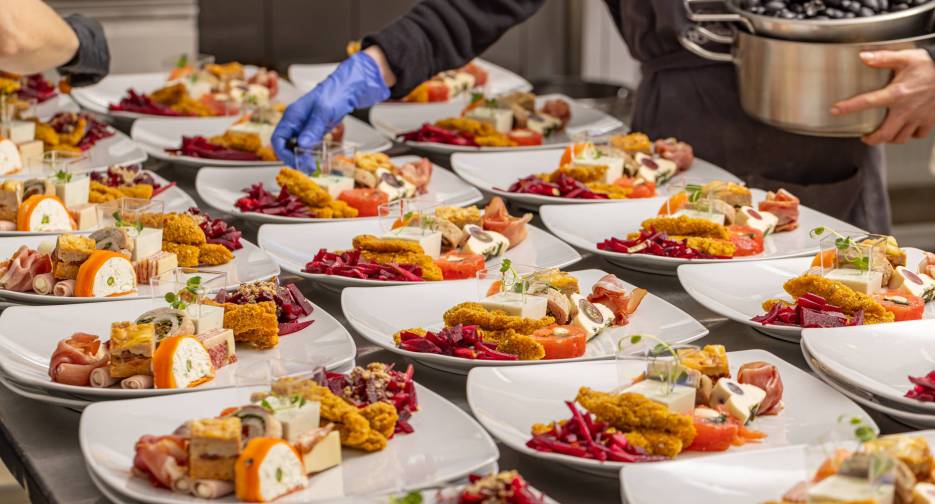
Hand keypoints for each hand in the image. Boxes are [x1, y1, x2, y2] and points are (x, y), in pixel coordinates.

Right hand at [272, 48, 391, 165]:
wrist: (347, 89)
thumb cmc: (334, 94)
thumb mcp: (323, 112)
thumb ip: (312, 128)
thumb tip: (302, 144)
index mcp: (292, 116)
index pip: (278, 139)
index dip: (283, 153)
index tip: (296, 162)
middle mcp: (295, 123)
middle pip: (285, 146)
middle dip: (294, 158)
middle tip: (308, 167)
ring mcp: (303, 127)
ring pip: (295, 148)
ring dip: (301, 159)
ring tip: (313, 167)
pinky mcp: (312, 131)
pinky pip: (305, 146)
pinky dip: (309, 155)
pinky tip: (316, 160)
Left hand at [831, 49, 934, 144]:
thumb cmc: (930, 64)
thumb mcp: (906, 57)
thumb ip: (883, 58)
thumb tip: (863, 56)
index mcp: (896, 93)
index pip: (867, 102)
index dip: (848, 107)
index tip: (835, 111)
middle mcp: (906, 109)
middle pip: (884, 134)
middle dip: (871, 139)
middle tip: (864, 136)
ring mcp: (918, 117)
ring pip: (900, 138)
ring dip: (889, 138)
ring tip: (882, 133)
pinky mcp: (930, 120)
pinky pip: (918, 135)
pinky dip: (910, 135)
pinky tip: (905, 128)